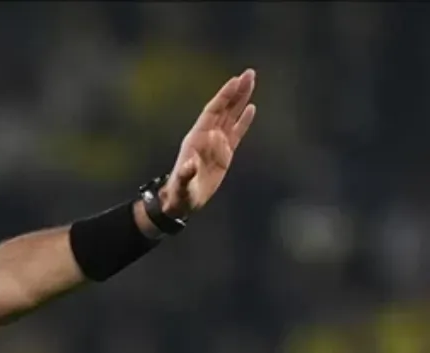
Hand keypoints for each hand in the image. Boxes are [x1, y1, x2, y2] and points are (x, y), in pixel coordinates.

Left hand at [161, 69, 257, 216]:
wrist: (183, 200)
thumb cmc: (180, 192)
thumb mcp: (182, 184)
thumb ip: (185, 174)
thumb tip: (190, 165)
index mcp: (197, 138)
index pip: (213, 111)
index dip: (224, 96)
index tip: (235, 80)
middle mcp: (207, 136)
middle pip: (224, 108)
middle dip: (236, 91)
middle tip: (249, 73)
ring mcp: (216, 143)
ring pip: (231, 116)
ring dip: (241, 99)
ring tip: (251, 81)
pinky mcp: (225, 153)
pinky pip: (237, 132)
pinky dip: (244, 120)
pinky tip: (251, 107)